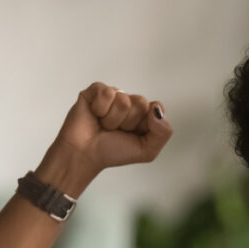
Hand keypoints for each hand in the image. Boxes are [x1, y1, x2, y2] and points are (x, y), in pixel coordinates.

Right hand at [53, 82, 172, 172]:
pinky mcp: (96, 90)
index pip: (156, 108)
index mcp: (143, 115)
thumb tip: (157, 110)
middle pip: (141, 102)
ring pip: (123, 100)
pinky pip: (107, 93)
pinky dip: (101, 109)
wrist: (85, 154)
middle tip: (116, 131)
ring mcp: (113, 95)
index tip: (133, 133)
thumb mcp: (147, 151)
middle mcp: (129, 102)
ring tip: (104, 126)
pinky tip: (95, 115)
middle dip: (129, 122)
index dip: (145, 123)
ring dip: (113, 120)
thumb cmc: (113, 152)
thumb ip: (163, 133)